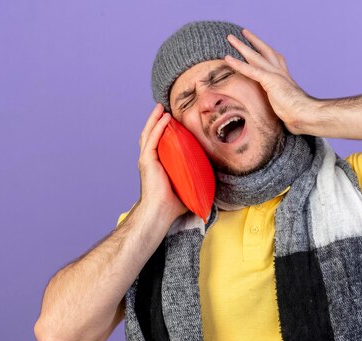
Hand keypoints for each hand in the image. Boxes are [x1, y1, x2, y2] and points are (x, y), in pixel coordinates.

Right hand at [137, 103, 187, 219]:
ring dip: (155, 119)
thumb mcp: (188, 186)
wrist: (161, 211)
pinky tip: (165, 117)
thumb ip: (197, 179)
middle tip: (164, 108)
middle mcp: (151, 160)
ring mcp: (148, 159)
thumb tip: (214, 181)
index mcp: (158, 165)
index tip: (172, 121)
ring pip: (149, 133)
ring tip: (161, 107)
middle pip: (152, 134)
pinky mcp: (147, 160)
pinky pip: (152, 139)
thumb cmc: (174, 204)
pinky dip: (158, 127)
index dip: (163, 131)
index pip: (159, 143)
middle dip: (157, 120)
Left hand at [224, 29, 317, 134]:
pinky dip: (238, 64)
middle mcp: (281, 73)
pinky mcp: (270, 81)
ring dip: (242, 46)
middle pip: (265, 52)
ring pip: (255, 56)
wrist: (306, 116)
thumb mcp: (288, 111)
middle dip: (254, 41)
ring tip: (230, 38)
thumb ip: (284, 109)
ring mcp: (276, 75)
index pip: (275, 60)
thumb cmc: (300, 117)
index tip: (260, 46)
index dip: (266, 52)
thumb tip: (286, 121)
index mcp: (285, 79)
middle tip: (243, 32)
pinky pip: (251, 70)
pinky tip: (227, 58)